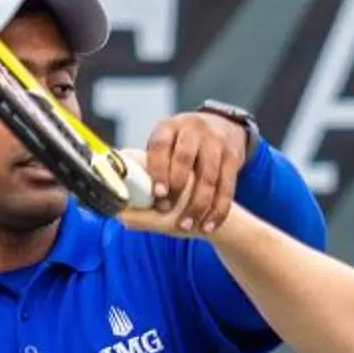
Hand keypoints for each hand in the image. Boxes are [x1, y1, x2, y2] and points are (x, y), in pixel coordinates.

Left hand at [133, 107, 253, 234]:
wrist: (223, 126)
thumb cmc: (182, 145)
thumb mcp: (164, 144)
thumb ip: (145, 166)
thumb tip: (120, 199)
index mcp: (169, 127)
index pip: (160, 145)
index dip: (157, 169)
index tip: (156, 193)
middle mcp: (193, 130)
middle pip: (185, 159)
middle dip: (176, 188)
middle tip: (167, 209)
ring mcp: (216, 143)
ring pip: (208, 178)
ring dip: (197, 206)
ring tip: (187, 226)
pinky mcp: (233, 158)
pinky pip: (227, 188)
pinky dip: (218, 210)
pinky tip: (208, 226)